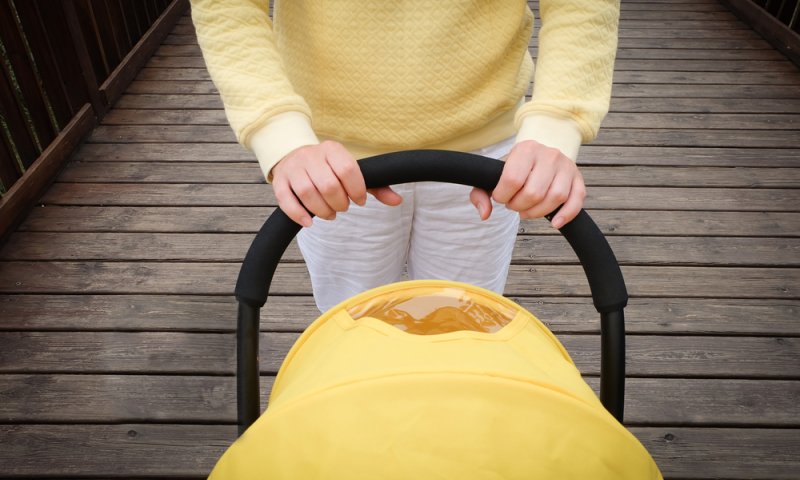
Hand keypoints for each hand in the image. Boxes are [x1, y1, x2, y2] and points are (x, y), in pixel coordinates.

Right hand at [271, 140, 401, 226]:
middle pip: (328, 185)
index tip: (359, 200)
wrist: (294, 154)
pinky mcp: (280, 181)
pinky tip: (309, 222)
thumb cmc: (329, 168)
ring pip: (307, 193)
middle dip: (339, 203)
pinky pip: (286, 200)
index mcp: (332, 149)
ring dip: (322, 211)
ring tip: (330, 214)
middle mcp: (311, 155)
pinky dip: (298, 215)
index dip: (356, 190)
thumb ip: (375, 185)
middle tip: (343, 208)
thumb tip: (398, 201)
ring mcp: (293, 168)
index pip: (348, 170)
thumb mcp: (351, 170)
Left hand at [470, 140, 585, 228]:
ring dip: (538, 212)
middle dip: (519, 206)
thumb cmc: (515, 167)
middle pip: (534, 192)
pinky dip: (566, 215)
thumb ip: (480, 193)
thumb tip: (484, 214)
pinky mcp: (578, 179)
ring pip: (555, 197)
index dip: (503, 196)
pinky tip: (555, 223)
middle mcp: (549, 154)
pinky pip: (576, 200)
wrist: (540, 153)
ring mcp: (566, 166)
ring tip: (527, 211)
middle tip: (514, 205)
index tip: (501, 197)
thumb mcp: (494, 174)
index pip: (512, 179)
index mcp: (526, 149)